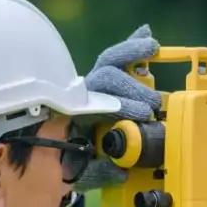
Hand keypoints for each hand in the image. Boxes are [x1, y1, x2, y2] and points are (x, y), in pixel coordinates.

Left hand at [73, 25, 162, 191]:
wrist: (54, 157)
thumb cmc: (68, 162)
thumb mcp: (80, 171)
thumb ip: (98, 171)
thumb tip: (121, 171)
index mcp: (76, 116)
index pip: (98, 100)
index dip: (123, 104)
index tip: (143, 116)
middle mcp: (84, 96)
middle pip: (104, 76)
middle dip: (131, 86)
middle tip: (152, 105)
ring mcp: (93, 87)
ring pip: (108, 62)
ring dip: (131, 52)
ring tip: (152, 49)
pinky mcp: (105, 83)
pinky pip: (115, 61)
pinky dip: (131, 48)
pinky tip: (147, 35)